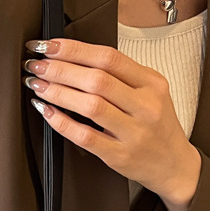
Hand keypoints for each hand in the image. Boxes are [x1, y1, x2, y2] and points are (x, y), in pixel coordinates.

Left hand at [23, 37, 201, 210]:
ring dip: (57, 92)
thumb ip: (122, 76)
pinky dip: (61, 122)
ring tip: (37, 84)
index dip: (74, 49)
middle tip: (36, 64)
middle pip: (97, 79)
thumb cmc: (156, 125)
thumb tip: (75, 56)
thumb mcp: (151, 92)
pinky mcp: (119, 156)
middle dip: (60, 69)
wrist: (174, 165)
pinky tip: (46, 111)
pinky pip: (85, 136)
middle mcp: (145, 105)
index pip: (109, 57)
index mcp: (152, 83)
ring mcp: (133, 132)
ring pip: (90, 105)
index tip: (49, 45)